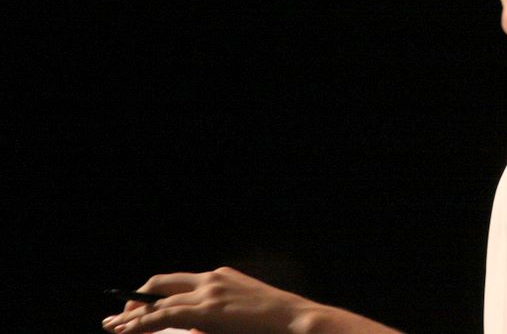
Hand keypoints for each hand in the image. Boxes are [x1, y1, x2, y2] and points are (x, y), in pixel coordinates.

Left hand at [100, 266, 313, 333]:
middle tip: (120, 318)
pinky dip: (141, 324)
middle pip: (162, 285)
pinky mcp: (206, 310)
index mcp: (220, 277)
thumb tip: (195, 329)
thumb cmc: (274, 324)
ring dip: (132, 316)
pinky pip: (164, 316)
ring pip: (159, 302)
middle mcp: (211, 279)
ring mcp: (208, 292)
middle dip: (136, 300)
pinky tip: (126, 331)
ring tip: (113, 327)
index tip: (140, 306)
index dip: (156, 294)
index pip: (179, 282)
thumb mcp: (243, 314)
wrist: (295, 320)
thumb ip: (217, 317)